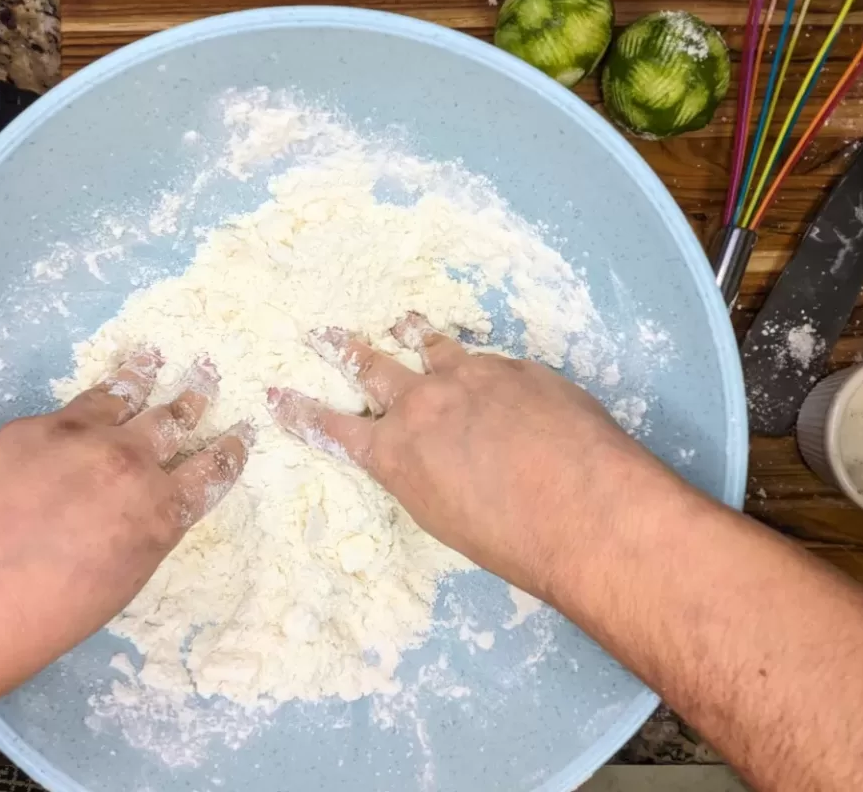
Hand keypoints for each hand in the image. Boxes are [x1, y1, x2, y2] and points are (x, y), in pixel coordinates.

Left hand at [0, 352, 252, 706]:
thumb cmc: (45, 615)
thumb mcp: (122, 578)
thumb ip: (144, 529)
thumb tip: (141, 504)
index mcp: (161, 511)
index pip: (213, 471)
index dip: (232, 450)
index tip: (241, 434)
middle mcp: (130, 465)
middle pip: (173, 422)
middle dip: (194, 399)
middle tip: (206, 376)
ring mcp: (80, 440)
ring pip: (123, 397)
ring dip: (142, 378)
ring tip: (151, 359)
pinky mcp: (31, 427)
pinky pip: (71, 406)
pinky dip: (92, 399)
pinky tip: (93, 396)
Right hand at [267, 315, 665, 599]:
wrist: (584, 506)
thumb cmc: (512, 540)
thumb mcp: (445, 518)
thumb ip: (424, 475)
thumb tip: (432, 455)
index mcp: (395, 453)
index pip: (335, 428)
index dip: (303, 411)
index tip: (278, 393)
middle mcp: (423, 404)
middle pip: (373, 367)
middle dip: (344, 349)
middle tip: (324, 331)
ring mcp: (470, 377)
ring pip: (432, 345)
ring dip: (414, 334)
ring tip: (404, 323)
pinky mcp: (515, 367)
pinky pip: (490, 363)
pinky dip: (482, 369)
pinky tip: (497, 381)